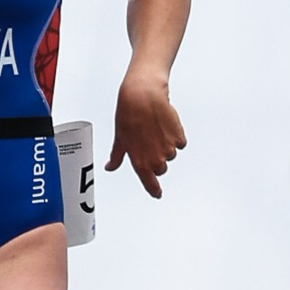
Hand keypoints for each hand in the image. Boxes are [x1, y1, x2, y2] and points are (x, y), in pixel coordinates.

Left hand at [107, 68, 185, 196]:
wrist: (143, 96)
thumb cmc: (128, 116)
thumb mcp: (120, 139)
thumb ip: (117, 157)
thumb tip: (110, 167)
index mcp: (140, 162)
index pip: (150, 183)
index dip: (154, 190)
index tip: (157, 193)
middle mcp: (155, 159)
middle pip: (161, 168)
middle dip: (156, 159)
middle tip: (148, 142)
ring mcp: (168, 149)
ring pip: (171, 155)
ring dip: (165, 146)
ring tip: (155, 130)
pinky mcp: (178, 138)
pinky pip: (180, 143)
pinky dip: (175, 137)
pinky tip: (165, 126)